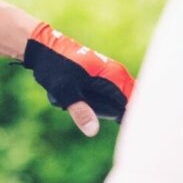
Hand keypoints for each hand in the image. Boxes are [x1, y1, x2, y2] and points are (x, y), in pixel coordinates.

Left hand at [23, 22, 134, 136]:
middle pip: (132, 106)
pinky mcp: (105, 82)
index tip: (132, 134)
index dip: (137, 120)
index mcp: (114, 75)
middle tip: (112, 126)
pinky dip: (107, 108)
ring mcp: (113, 78)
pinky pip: (114, 99)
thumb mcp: (64, 89)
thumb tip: (93, 131)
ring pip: (122, 104)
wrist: (44, 48)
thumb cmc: (54, 65)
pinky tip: (92, 106)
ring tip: (95, 108)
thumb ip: (80, 110)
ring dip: (112, 113)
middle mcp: (118, 75)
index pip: (137, 102)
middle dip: (125, 118)